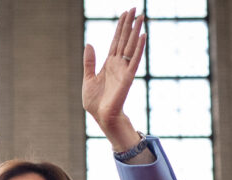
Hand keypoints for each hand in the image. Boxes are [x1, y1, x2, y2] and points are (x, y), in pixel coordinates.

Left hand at [82, 8, 145, 150]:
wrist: (101, 116)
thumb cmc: (95, 101)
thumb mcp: (88, 78)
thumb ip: (89, 61)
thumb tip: (89, 44)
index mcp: (109, 63)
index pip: (116, 41)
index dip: (120, 27)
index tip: (125, 13)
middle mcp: (118, 64)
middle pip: (125, 39)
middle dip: (129, 24)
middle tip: (135, 8)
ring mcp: (124, 69)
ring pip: (131, 46)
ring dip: (136, 32)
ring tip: (141, 17)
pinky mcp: (128, 77)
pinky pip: (135, 60)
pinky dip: (139, 48)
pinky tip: (143, 36)